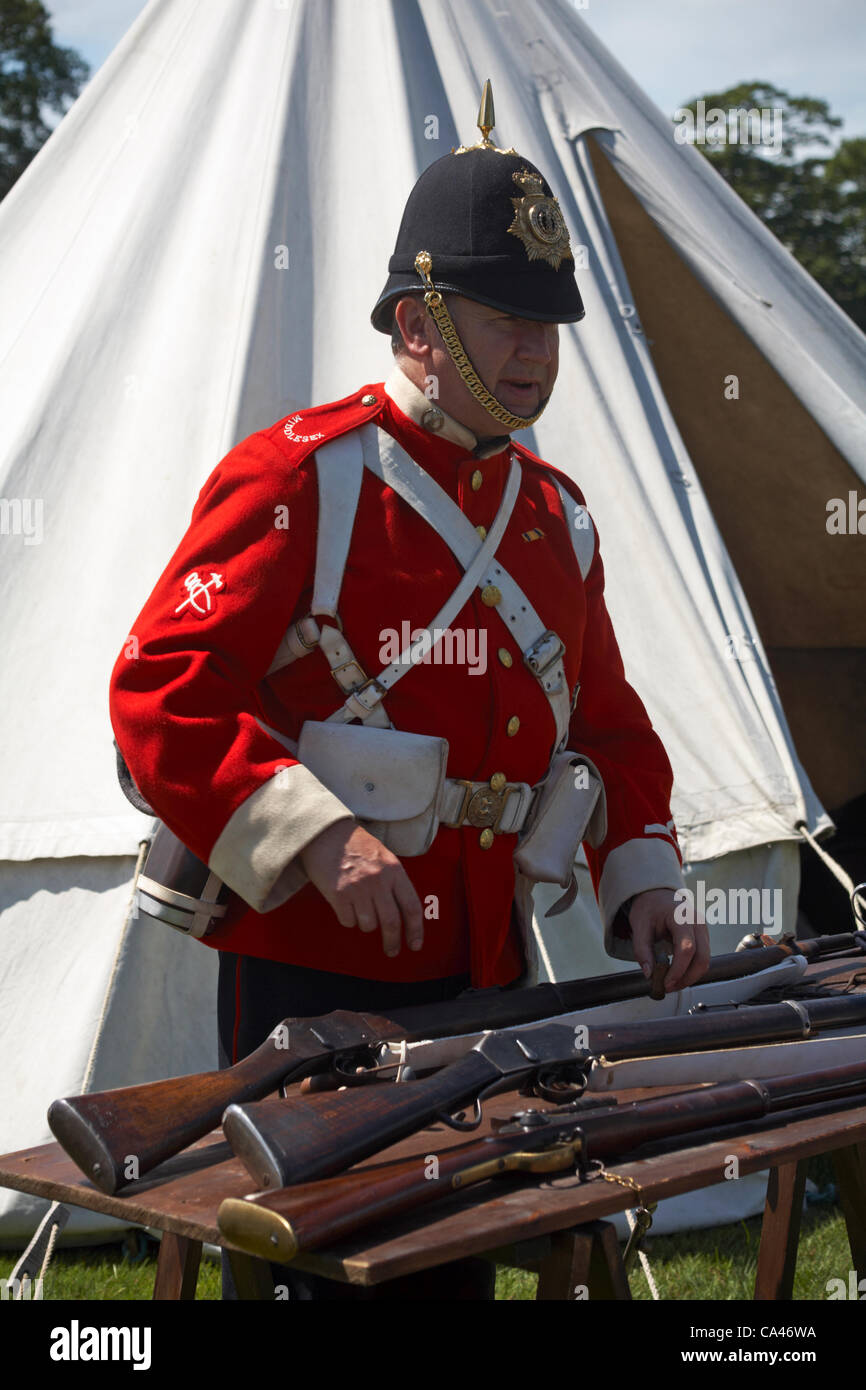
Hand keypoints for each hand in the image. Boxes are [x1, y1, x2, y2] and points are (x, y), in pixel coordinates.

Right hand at [299, 821, 423, 958]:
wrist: (325, 833)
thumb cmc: (355, 845)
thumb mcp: (384, 856)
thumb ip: (394, 881)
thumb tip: (403, 912)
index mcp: (394, 870)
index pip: (411, 906)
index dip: (415, 930)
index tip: (415, 945)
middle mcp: (378, 880)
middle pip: (391, 922)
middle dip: (392, 942)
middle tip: (391, 951)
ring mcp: (358, 888)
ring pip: (368, 925)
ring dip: (366, 924)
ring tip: (359, 908)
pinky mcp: (338, 895)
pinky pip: (348, 921)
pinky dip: (348, 919)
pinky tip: (345, 904)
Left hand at [627, 888, 709, 991]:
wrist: (657, 896)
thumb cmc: (649, 908)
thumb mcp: (639, 926)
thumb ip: (642, 950)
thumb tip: (649, 974)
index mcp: (681, 916)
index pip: (687, 948)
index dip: (678, 970)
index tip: (666, 983)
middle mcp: (697, 922)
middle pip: (702, 958)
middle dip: (687, 978)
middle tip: (668, 987)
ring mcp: (703, 930)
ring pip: (705, 961)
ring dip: (690, 977)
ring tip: (670, 983)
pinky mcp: (703, 937)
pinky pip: (702, 958)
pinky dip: (691, 970)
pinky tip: (677, 974)